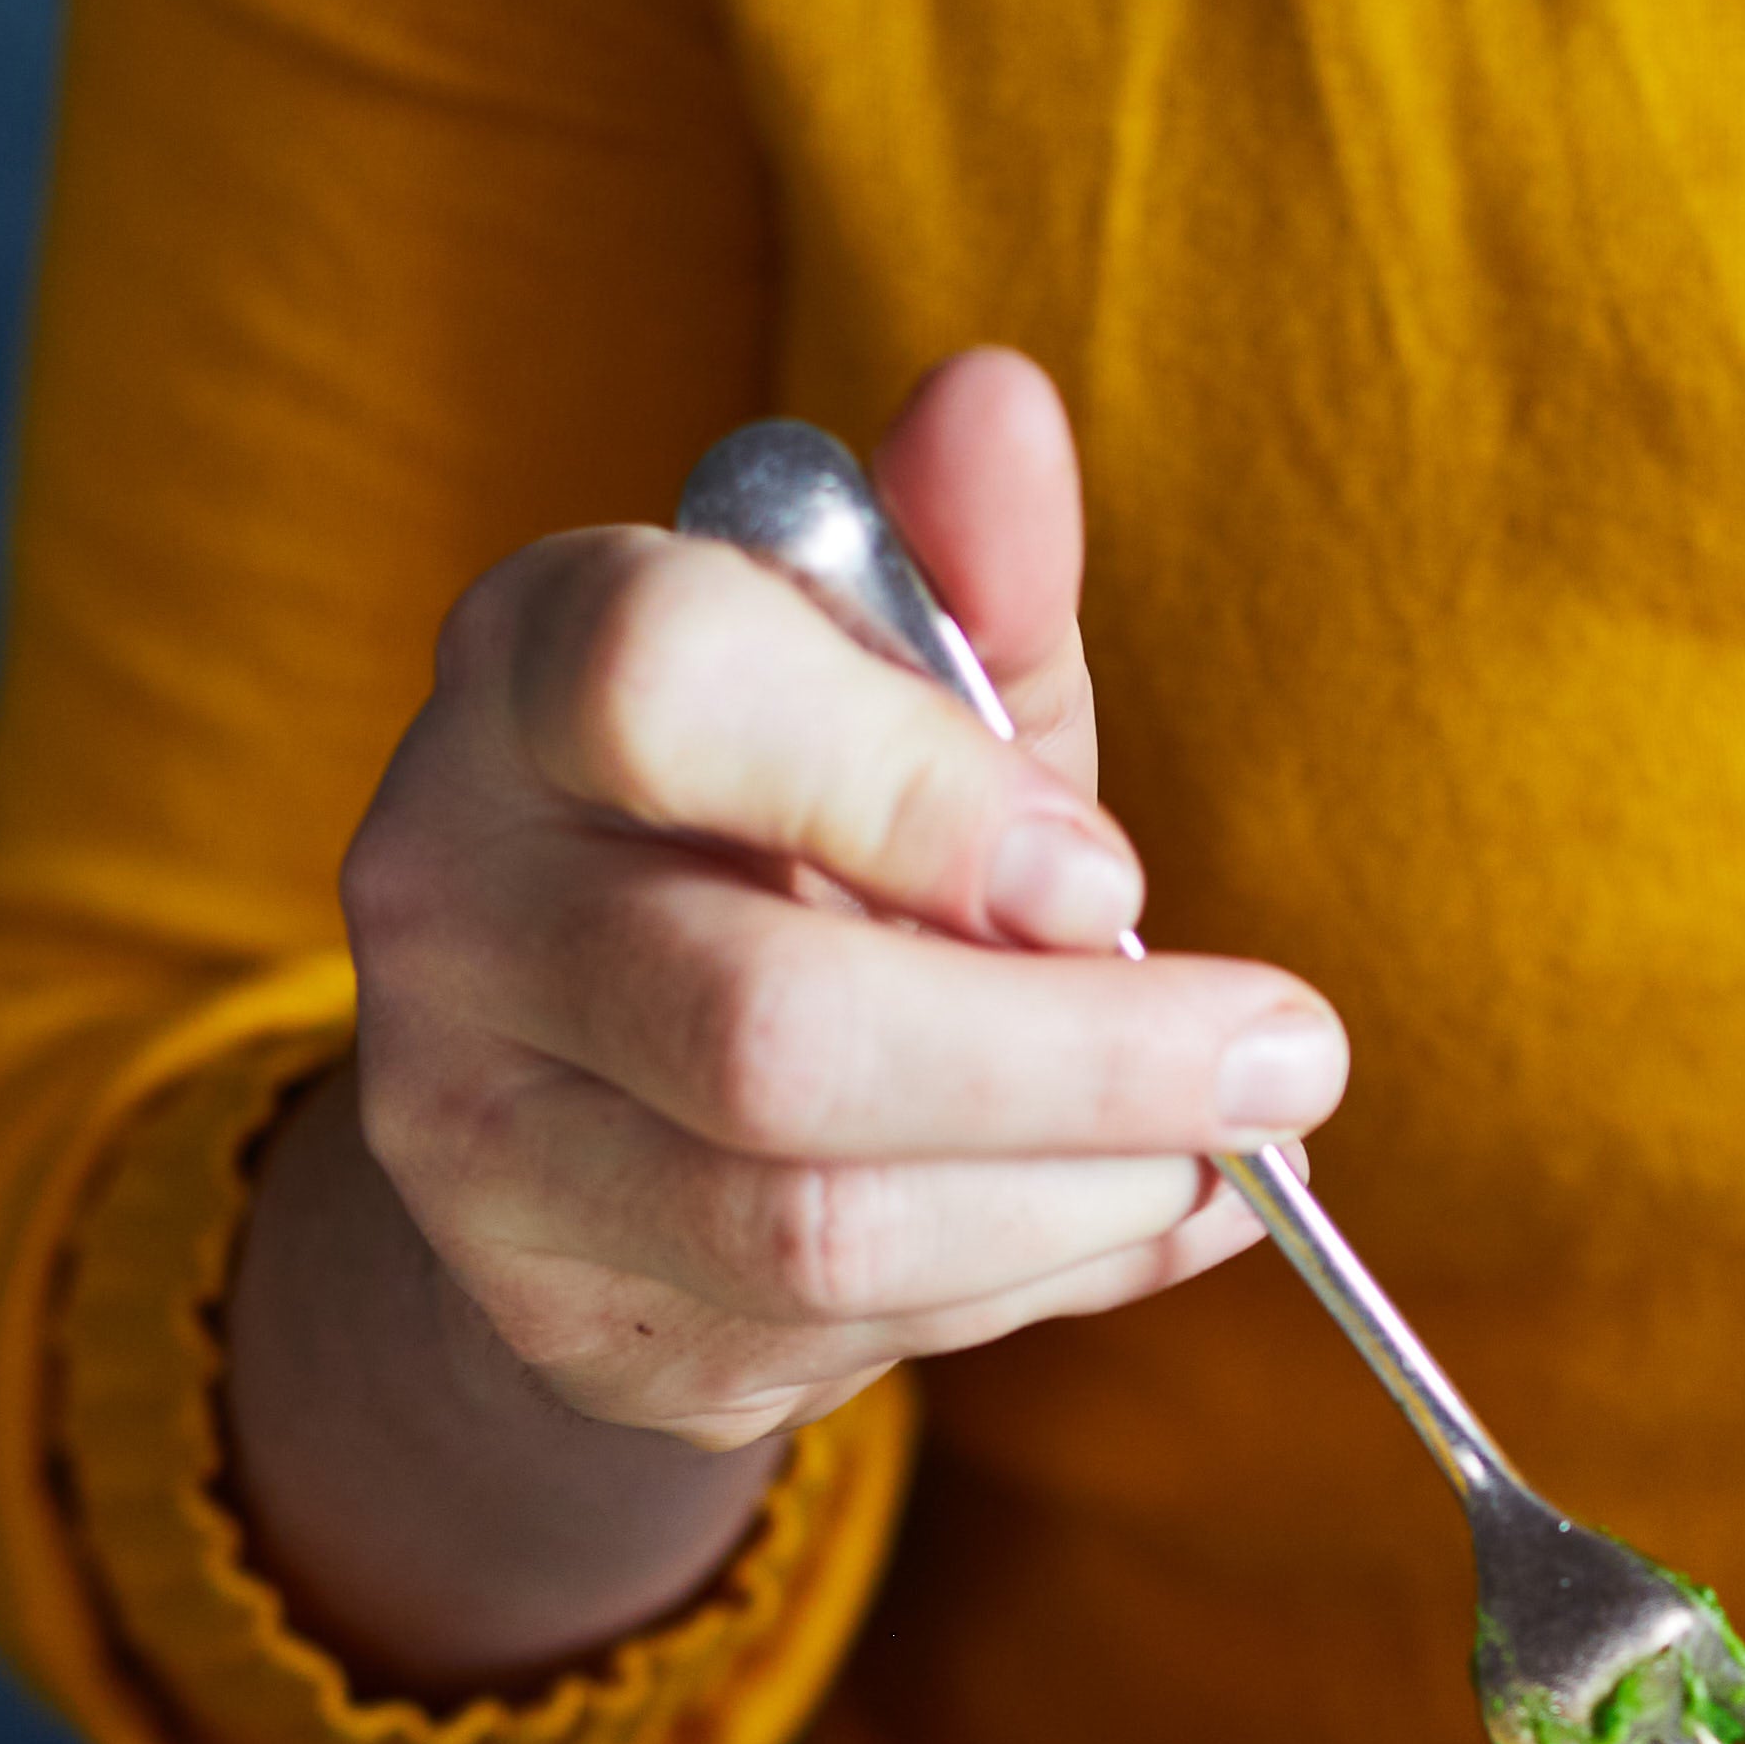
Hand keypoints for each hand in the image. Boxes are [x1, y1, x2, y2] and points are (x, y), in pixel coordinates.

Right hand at [332, 346, 1339, 1451]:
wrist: (606, 1092)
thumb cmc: (796, 835)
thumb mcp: (892, 690)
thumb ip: (961, 570)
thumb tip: (999, 406)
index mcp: (526, 671)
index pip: (662, 686)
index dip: (915, 790)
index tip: (1106, 870)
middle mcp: (451, 896)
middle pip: (765, 1024)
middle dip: (1080, 1062)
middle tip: (1293, 1061)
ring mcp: (477, 1131)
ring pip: (809, 1219)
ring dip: (1081, 1197)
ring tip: (1234, 1153)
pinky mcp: (559, 1317)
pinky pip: (834, 1337)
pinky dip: (1041, 1282)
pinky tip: (1150, 1215)